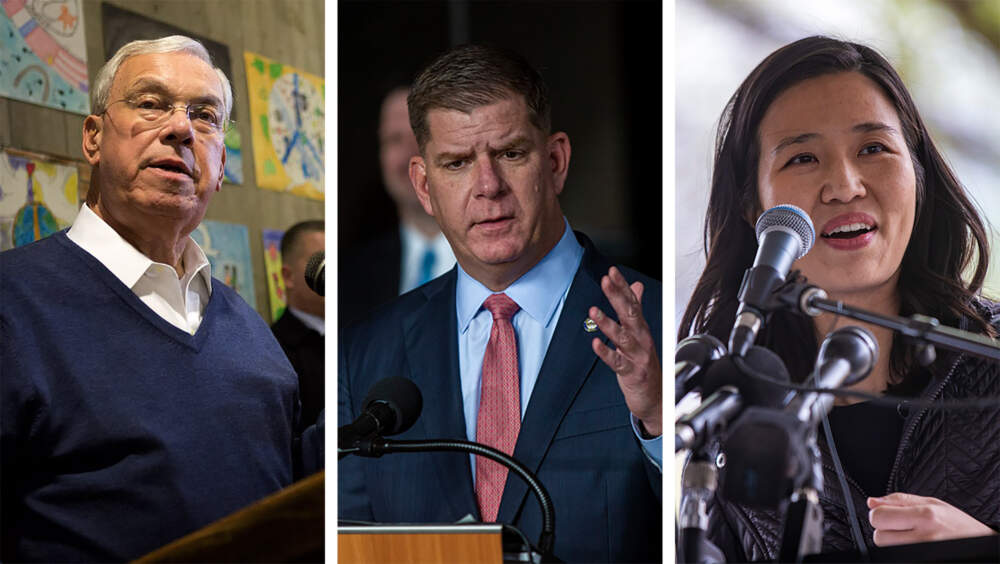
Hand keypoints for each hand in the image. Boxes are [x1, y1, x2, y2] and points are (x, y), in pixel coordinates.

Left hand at [589, 267, 660, 435]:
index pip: (632, 302)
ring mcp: (637, 356)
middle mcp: (641, 339)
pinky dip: (606, 353)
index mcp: (641, 328)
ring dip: (608, 323)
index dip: (622, 286)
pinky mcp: (632, 373)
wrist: (657, 398)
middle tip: (606, 281)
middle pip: (630, 314)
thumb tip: (636, 285)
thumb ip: (637, 309)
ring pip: (623, 337)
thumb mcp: (640, 334)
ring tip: (594, 311)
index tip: (611, 271)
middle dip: (617, 296)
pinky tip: (596, 343)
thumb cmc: (644, 364)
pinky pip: (617, 362)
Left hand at [867, 492, 996, 545]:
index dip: (881, 515)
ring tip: (914, 539)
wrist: (982, 547)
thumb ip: (900, 500)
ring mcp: (922, 555)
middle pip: (879, 537)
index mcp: (925, 516)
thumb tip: (871, 502)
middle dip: (888, 532)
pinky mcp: (920, 562)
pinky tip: (916, 548)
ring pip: (885, 550)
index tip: (890, 516)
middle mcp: (923, 537)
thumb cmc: (960, 527)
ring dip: (894, 544)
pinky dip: (901, 553)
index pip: (878, 516)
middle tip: (907, 530)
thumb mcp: (934, 504)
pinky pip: (896, 557)